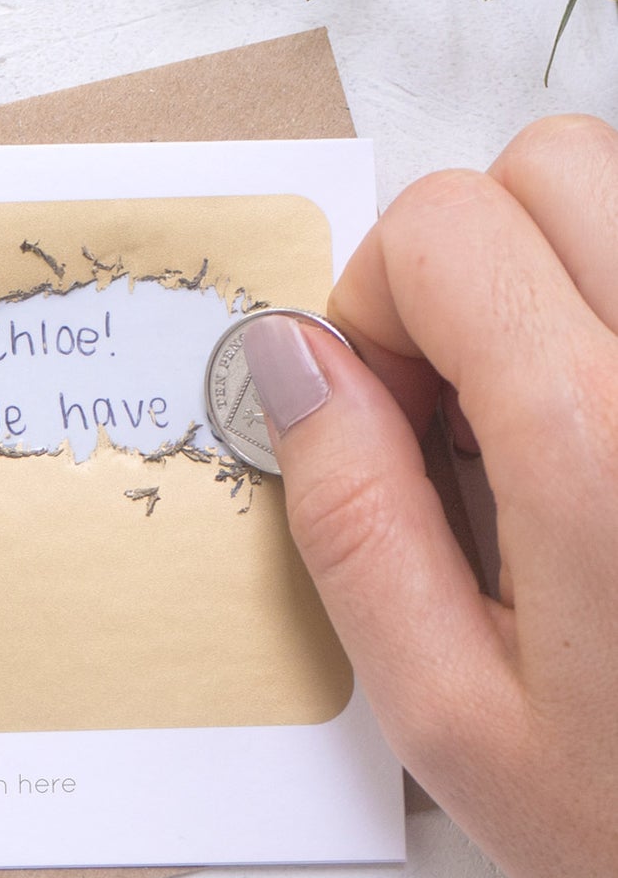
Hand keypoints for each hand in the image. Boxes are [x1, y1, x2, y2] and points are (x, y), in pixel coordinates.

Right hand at [244, 114, 617, 877]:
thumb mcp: (451, 712)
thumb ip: (351, 517)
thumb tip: (291, 364)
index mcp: (598, 448)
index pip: (445, 226)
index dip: (376, 306)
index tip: (390, 415)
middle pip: (550, 165)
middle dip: (466, 261)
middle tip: (466, 403)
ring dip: (559, 277)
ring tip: (555, 426)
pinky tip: (616, 437)